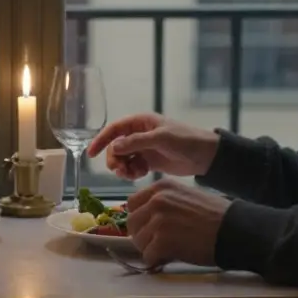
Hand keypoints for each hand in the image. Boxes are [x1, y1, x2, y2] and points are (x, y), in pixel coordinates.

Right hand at [86, 113, 218, 180]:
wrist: (205, 156)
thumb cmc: (185, 140)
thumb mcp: (161, 139)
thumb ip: (137, 142)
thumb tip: (115, 146)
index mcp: (141, 122)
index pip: (114, 129)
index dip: (101, 140)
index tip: (91, 154)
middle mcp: (139, 134)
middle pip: (116, 147)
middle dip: (115, 159)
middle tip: (121, 170)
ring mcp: (144, 148)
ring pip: (123, 159)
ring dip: (123, 168)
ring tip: (132, 174)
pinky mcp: (149, 162)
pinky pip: (132, 167)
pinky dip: (132, 173)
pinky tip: (139, 175)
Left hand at [127, 178, 231, 267]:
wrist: (235, 229)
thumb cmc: (217, 215)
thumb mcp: (187, 196)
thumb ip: (165, 201)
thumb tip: (148, 216)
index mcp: (162, 187)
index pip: (133, 203)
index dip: (140, 218)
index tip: (149, 226)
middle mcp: (156, 200)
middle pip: (132, 222)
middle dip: (142, 235)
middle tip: (157, 243)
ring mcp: (158, 220)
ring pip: (138, 241)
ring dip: (149, 248)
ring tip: (166, 251)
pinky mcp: (162, 241)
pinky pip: (148, 256)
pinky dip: (156, 261)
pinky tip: (170, 258)